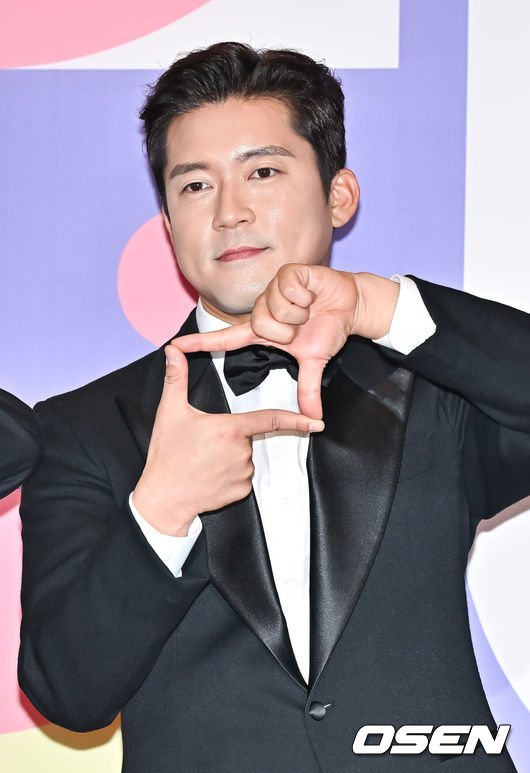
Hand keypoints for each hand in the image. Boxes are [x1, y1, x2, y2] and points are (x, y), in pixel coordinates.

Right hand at [132, 344, 323, 535]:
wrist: (163, 497)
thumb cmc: (167, 455)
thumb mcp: (170, 412)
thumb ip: (176, 378)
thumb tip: (173, 352)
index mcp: (230, 429)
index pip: (270, 419)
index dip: (297, 419)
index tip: (316, 422)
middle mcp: (241, 452)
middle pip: (247, 437)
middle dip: (231, 437)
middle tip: (203, 445)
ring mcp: (243, 474)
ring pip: (245, 458)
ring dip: (230, 457)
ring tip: (203, 461)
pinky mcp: (240, 491)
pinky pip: (242, 478)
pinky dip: (229, 475)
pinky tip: (209, 475)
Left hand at [176, 265, 398, 418]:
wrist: (350, 305)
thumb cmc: (327, 328)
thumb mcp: (314, 361)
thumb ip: (308, 388)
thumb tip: (313, 418)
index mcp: (261, 330)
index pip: (225, 338)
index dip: (199, 343)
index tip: (174, 346)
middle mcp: (262, 309)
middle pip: (259, 326)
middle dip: (288, 332)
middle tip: (300, 325)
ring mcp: (272, 289)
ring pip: (275, 309)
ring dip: (298, 313)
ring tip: (307, 308)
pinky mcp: (286, 273)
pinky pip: (288, 290)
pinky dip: (305, 296)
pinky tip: (310, 294)